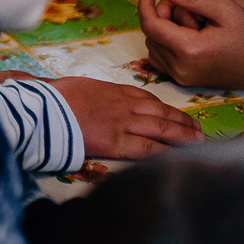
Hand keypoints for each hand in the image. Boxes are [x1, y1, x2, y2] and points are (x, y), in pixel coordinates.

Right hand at [51, 75, 201, 158]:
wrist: (43, 110)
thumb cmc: (48, 97)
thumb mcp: (61, 86)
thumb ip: (70, 90)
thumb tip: (43, 85)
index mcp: (111, 90)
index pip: (145, 98)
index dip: (164, 107)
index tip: (176, 114)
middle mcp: (123, 105)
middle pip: (161, 113)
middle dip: (182, 122)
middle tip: (199, 130)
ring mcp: (123, 124)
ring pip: (162, 129)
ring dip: (183, 137)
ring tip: (200, 143)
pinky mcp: (118, 143)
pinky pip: (149, 149)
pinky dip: (166, 153)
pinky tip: (179, 158)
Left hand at [138, 0, 243, 89]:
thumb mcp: (224, 8)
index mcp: (190, 50)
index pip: (151, 26)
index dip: (145, 6)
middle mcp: (182, 69)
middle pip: (151, 36)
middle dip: (157, 15)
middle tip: (176, 3)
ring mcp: (183, 78)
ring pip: (153, 49)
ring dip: (159, 29)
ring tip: (181, 16)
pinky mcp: (186, 81)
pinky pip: (162, 60)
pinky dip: (164, 43)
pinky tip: (179, 31)